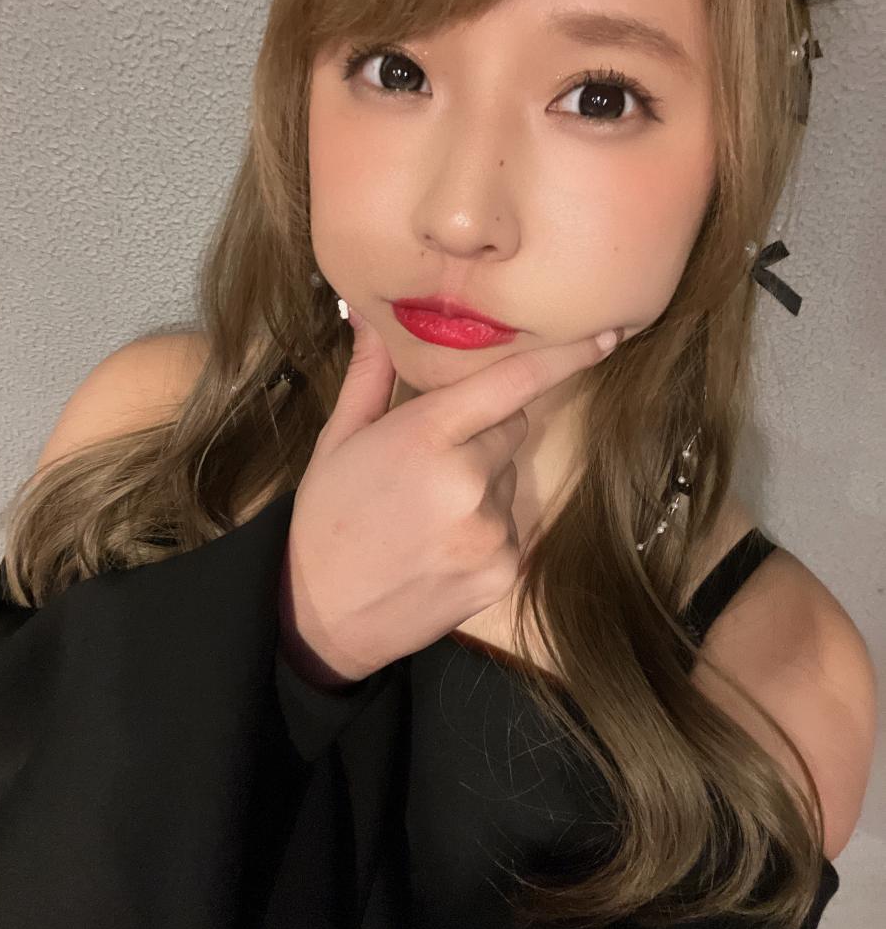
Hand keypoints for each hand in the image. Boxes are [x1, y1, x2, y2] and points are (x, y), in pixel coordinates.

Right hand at [278, 306, 621, 687]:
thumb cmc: (326, 517)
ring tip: (429, 512)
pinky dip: (487, 528)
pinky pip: (513, 526)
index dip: (565, 357)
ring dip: (483, 482)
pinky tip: (442, 545)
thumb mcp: (337, 438)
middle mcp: (467, 480)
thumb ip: (370, 373)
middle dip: (482, 431)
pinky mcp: (505, 570)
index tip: (606, 336)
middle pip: (512, 426)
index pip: (513, 383)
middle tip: (431, 460)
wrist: (321, 616)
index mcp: (425, 436)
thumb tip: (369, 311)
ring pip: (510, 478)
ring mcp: (491, 531)